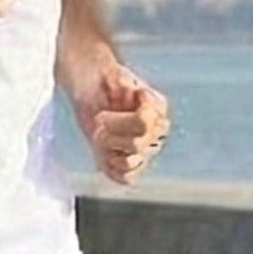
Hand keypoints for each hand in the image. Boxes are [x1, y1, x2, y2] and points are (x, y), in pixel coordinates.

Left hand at [74, 61, 169, 183]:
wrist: (94, 90)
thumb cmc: (106, 83)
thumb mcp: (115, 76)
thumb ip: (126, 84)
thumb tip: (139, 94)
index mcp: (158, 109)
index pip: (144, 123)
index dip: (120, 119)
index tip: (106, 110)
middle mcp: (156, 132)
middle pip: (136, 144)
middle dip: (111, 131)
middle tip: (99, 119)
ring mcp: (144, 150)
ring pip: (130, 161)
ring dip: (109, 147)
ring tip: (100, 134)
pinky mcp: (129, 164)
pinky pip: (126, 177)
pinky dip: (112, 167)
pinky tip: (104, 153)